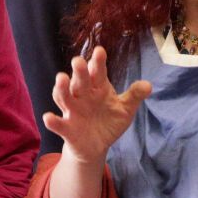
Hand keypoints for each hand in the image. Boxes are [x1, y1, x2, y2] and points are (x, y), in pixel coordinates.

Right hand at [43, 46, 151, 164]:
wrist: (97, 146)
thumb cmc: (109, 122)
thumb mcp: (125, 110)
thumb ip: (134, 96)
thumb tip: (148, 86)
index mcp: (98, 88)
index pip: (98, 72)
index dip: (98, 62)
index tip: (100, 51)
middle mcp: (82, 95)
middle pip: (79, 81)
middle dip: (79, 71)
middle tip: (79, 61)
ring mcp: (72, 111)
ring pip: (64, 97)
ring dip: (61, 88)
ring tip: (61, 78)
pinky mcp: (66, 128)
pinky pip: (58, 123)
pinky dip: (52, 121)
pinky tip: (49, 117)